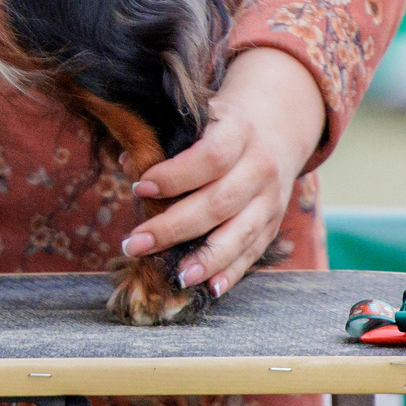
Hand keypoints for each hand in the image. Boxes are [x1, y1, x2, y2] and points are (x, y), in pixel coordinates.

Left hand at [119, 47, 326, 297]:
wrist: (278, 125)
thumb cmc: (223, 122)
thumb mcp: (199, 118)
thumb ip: (166, 140)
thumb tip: (127, 163)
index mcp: (239, 132)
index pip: (210, 157)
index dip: (175, 175)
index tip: (139, 187)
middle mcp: (260, 167)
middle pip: (219, 203)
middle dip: (173, 228)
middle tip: (134, 244)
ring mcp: (271, 199)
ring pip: (240, 233)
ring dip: (206, 259)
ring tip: (176, 276)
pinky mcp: (273, 223)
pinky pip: (253, 252)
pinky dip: (232, 272)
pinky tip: (210, 288)